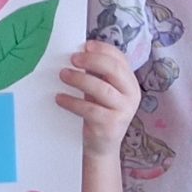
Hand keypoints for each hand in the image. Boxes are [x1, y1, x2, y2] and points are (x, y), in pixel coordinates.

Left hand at [56, 39, 140, 157]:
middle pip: (114, 70)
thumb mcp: (101, 90)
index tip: (85, 45)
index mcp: (130, 82)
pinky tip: (59, 98)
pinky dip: (72, 102)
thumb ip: (97, 73)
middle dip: (92, 60)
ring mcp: (123, 110)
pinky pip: (89, 109)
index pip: (120, 59)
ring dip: (79, 79)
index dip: (103, 49)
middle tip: (72, 59)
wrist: (102, 146)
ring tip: (63, 75)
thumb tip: (78, 52)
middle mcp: (131, 94)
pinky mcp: (111, 125)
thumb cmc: (99, 112)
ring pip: (102, 88)